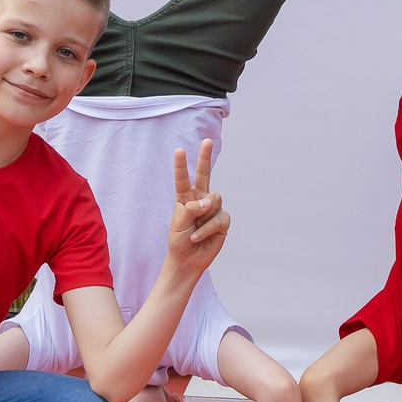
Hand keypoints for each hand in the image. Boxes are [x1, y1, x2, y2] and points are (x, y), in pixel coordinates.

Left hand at [165, 140, 228, 277]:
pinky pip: (218, 219)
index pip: (183, 179)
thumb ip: (191, 209)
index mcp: (185, 198)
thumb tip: (208, 202)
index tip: (178, 150)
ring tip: (194, 230)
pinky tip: (198, 237)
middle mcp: (200, 199)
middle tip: (206, 141)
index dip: (181, 165)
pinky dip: (206, 229)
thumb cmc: (179, 240)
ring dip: (203, 215)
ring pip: (213, 200)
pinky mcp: (222, 221)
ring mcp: (213, 209)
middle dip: (205, 157)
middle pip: (205, 175)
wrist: (188, 260)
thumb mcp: (178, 224)